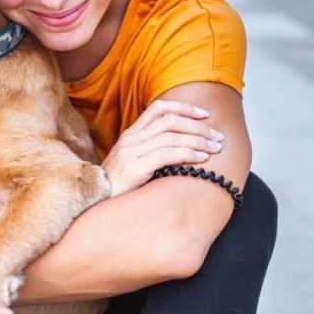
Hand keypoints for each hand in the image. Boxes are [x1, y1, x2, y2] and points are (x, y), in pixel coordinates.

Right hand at [101, 99, 224, 196]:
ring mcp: (131, 152)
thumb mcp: (133, 166)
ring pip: (171, 135)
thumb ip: (151, 154)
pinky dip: (188, 153)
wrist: (94, 205)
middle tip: (218, 136)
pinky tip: (201, 159)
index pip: (159, 108)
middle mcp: (130, 139)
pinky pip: (166, 154)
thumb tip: (181, 152)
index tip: (205, 115)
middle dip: (198, 125)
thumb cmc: (118, 189)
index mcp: (130, 135)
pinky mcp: (135, 167)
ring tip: (216, 148)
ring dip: (198, 139)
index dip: (184, 108)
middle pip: (170, 120)